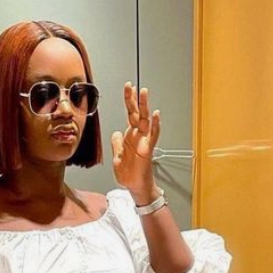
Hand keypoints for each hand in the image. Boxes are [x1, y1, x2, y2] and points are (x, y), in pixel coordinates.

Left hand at [111, 83, 160, 204]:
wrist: (135, 186)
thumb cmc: (129, 174)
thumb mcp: (117, 157)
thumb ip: (116, 144)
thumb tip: (116, 133)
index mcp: (129, 136)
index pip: (129, 114)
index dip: (128, 101)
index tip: (128, 88)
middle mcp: (137, 136)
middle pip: (136, 113)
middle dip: (134, 99)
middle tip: (132, 86)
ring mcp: (144, 141)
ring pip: (145, 120)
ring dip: (144, 106)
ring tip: (144, 93)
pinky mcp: (148, 149)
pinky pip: (153, 135)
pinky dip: (155, 125)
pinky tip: (156, 116)